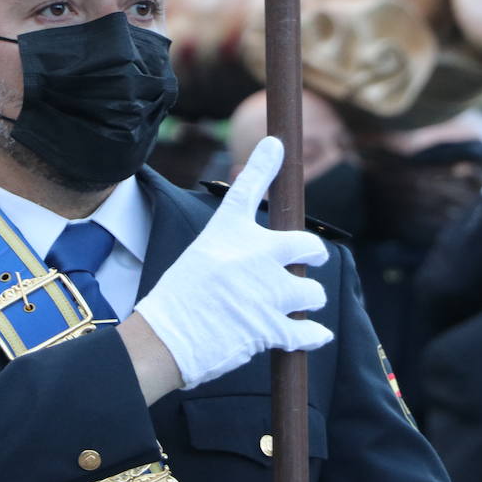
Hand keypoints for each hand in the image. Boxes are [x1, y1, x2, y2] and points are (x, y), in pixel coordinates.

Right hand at [134, 136, 333, 388]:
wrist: (166, 337)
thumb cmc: (177, 299)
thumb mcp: (200, 256)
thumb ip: (232, 248)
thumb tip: (255, 250)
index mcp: (230, 234)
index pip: (247, 188)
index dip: (264, 163)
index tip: (275, 145)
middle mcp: (254, 256)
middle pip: (310, 246)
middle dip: (314, 255)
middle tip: (311, 261)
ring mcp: (267, 292)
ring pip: (313, 292)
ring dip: (309, 300)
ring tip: (297, 306)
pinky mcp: (272, 327)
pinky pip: (310, 330)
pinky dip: (314, 334)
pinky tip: (315, 332)